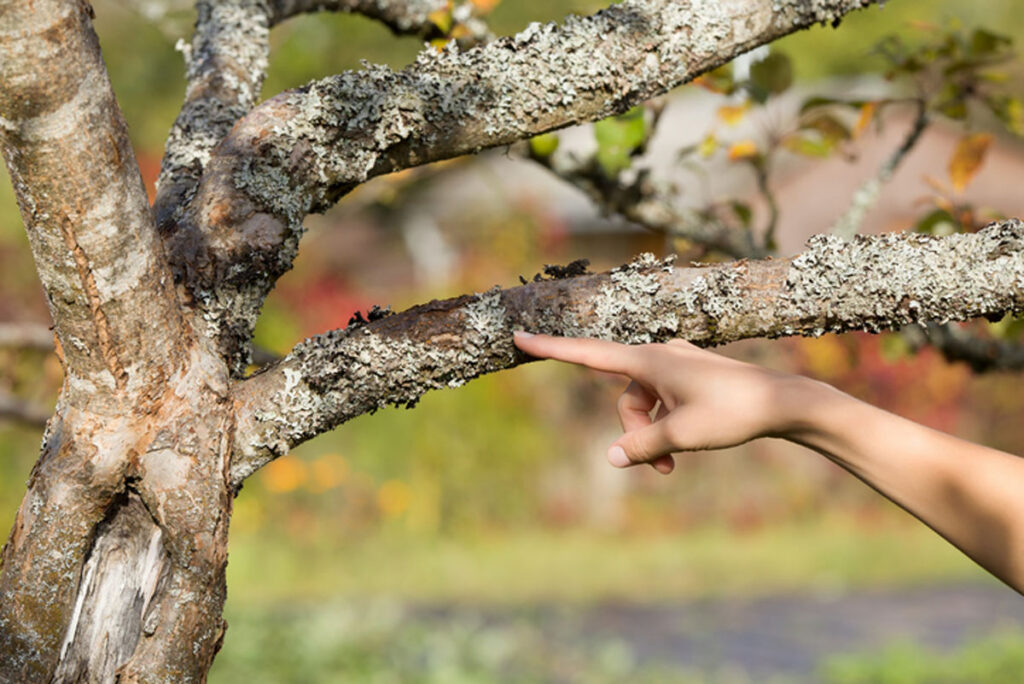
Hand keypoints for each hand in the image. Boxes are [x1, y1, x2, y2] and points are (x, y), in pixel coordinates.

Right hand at [513, 332, 811, 473]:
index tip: (519, 336)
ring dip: (651, 434)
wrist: (782, 401)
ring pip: (643, 403)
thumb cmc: (733, 411)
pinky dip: (666, 424)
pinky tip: (686, 443)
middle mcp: (659, 355)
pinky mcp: (690, 376)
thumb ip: (642, 445)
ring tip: (674, 465)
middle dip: (633, 432)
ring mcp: (676, 364)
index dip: (552, 348)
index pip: (589, 354)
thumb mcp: (682, 434)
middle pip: (623, 397)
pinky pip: (662, 401)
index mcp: (649, 360)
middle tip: (661, 468)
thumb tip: (611, 458)